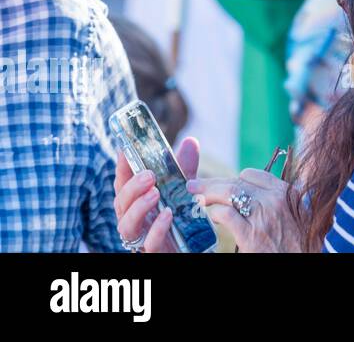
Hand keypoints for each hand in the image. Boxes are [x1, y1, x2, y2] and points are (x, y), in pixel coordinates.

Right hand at [113, 136, 199, 252]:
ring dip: (138, 208)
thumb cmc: (181, 217)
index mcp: (136, 203)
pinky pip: (149, 244)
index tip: (124, 150)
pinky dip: (156, 229)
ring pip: (126, 226)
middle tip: (149, 175)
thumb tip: (190, 141)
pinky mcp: (154, 253)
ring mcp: (141, 239)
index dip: (121, 169)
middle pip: (120, 204)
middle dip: (131, 188)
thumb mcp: (184, 190)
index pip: (122, 185)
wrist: (193, 246)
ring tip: (155, 194)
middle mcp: (134, 220)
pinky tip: (167, 215)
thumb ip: (184, 169)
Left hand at [188, 169, 306, 252]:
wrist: (302, 260)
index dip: (234, 180)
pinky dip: (214, 213)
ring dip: (208, 193)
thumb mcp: (301, 214)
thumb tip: (264, 195)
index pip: (253, 175)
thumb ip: (284, 201)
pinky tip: (210, 216)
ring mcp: (262, 216)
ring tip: (195, 196)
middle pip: (236, 182)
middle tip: (195, 185)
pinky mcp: (250, 235)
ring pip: (229, 193)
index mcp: (288, 192)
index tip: (225, 186)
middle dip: (212, 183)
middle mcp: (275, 200)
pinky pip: (226, 215)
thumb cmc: (303, 242)